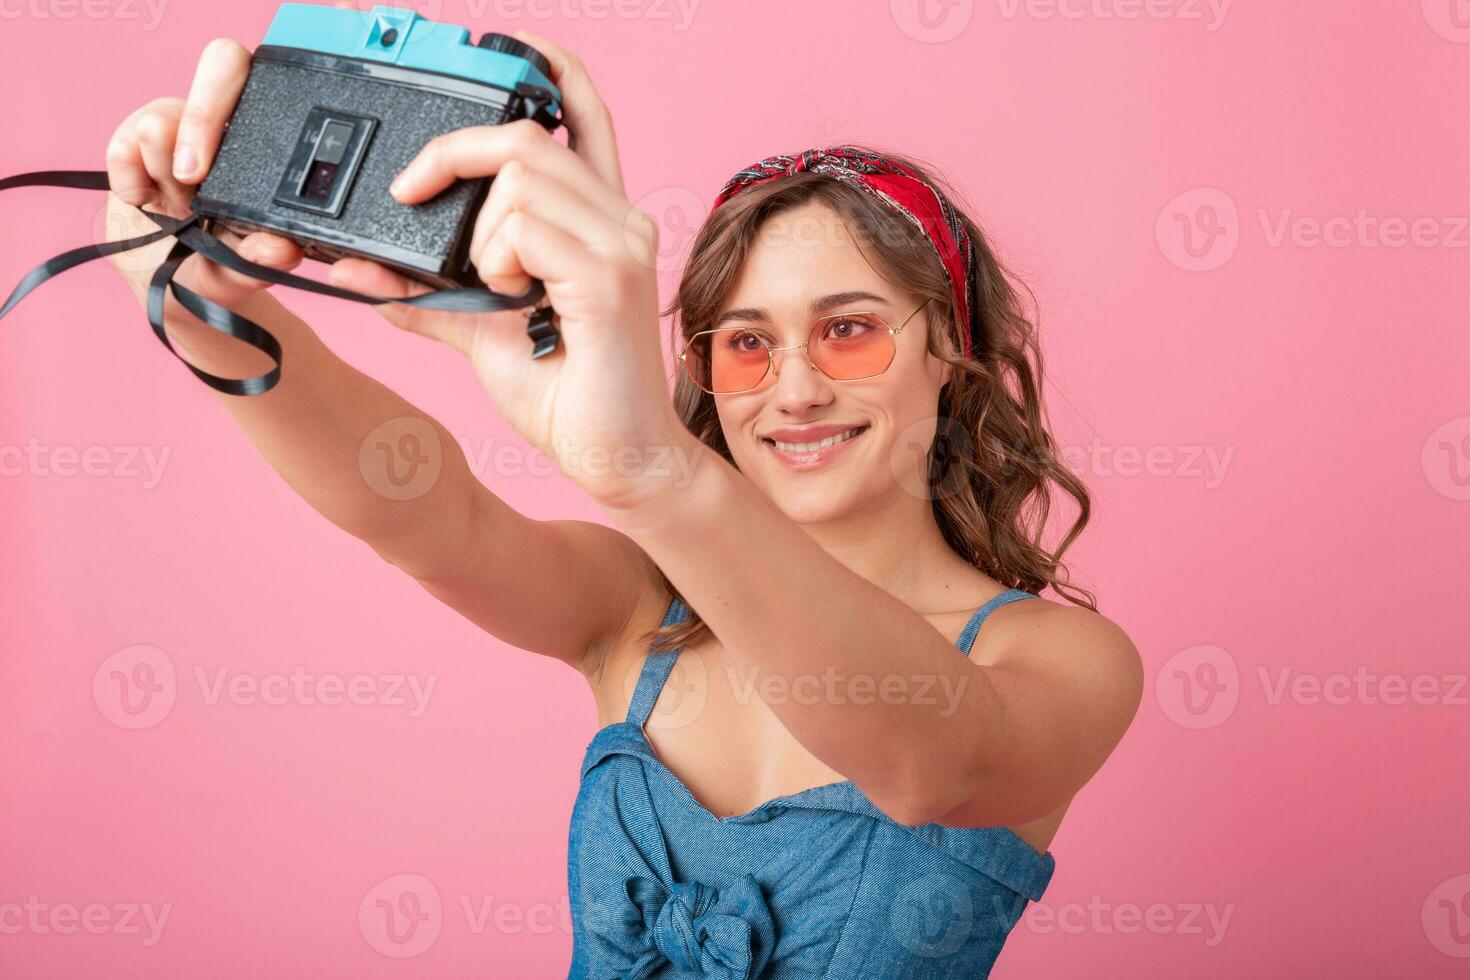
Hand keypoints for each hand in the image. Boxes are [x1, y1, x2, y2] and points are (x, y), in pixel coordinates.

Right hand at [102, 38, 303, 315]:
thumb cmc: (215, 265)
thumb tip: (281, 249)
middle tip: (191, 182)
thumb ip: (263, 261)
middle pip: (218, 65)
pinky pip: (123, 147)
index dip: (232, 105)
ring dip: (166, 176)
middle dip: (198, 125)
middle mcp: (226, 119)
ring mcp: (179, 123)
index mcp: (266, 138)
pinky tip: (150, 204)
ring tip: (182, 209)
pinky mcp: (132, 140)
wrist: (167, 280)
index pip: (267, 82)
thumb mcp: (244, 272)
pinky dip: (134, 186)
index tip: (209, 169)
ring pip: (162, 120)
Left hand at [326, 29, 687, 508]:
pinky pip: (524, 227)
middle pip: (527, 134)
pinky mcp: (607, 278)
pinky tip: (513, 298)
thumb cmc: (570, 398)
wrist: (617, 460)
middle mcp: (619, 219)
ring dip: (478, 233)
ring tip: (497, 287)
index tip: (504, 44)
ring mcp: (620, 244)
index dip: (548, 64)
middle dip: (451, 155)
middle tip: (412, 197)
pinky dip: (494, 260)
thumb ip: (436, 293)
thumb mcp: (485, 331)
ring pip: (520, 176)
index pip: (584, 113)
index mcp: (598, 220)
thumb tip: (369, 272)